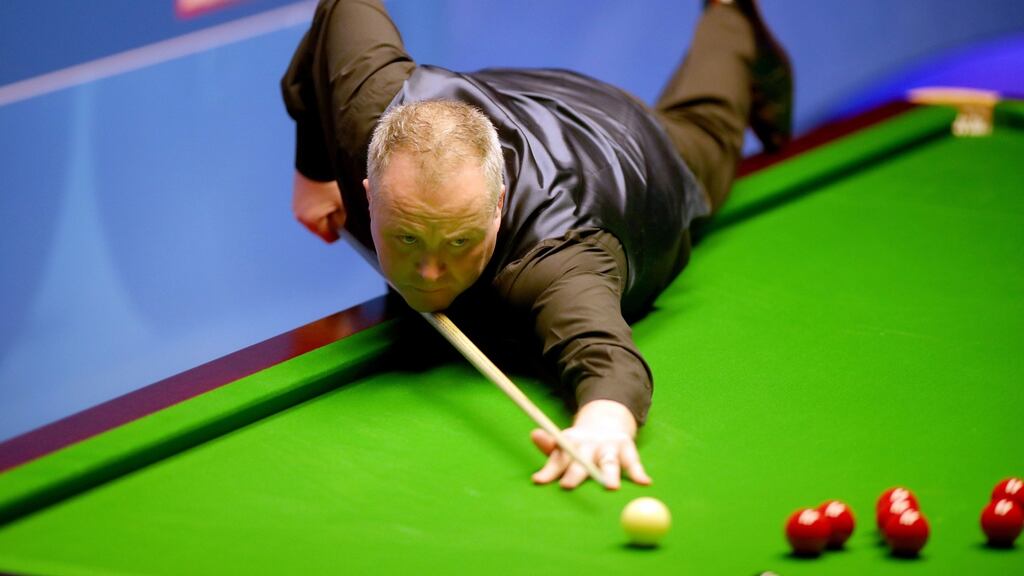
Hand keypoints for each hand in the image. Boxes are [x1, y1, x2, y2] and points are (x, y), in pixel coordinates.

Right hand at [292, 170, 345, 242]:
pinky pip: (311, 208)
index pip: (329, 238)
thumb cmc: (331, 183)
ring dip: (325, 213)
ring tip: (333, 199)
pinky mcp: (297, 197)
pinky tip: (325, 194)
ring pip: (316, 218)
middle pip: (321, 229)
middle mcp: (300, 217)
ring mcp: (297, 207)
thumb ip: (344, 220)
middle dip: (332, 222)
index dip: (341, 233)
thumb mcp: (343, 204)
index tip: (348, 224)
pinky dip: (319, 204)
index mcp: (311, 221)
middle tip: (341, 209)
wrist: (316, 159)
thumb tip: (345, 228)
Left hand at [530, 399, 651, 489]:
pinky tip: (644, 482)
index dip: (548, 471)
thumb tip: (534, 434)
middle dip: (575, 474)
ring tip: (611, 487)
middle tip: (568, 485)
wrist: (606, 423)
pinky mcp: (627, 449)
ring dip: (609, 474)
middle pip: (581, 461)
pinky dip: (639, 473)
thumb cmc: (580, 445)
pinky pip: (633, 463)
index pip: (558, 459)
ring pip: (608, 462)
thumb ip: (550, 447)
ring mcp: (608, 447)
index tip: (538, 480)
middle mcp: (589, 446)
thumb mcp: (564, 443)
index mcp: (570, 444)